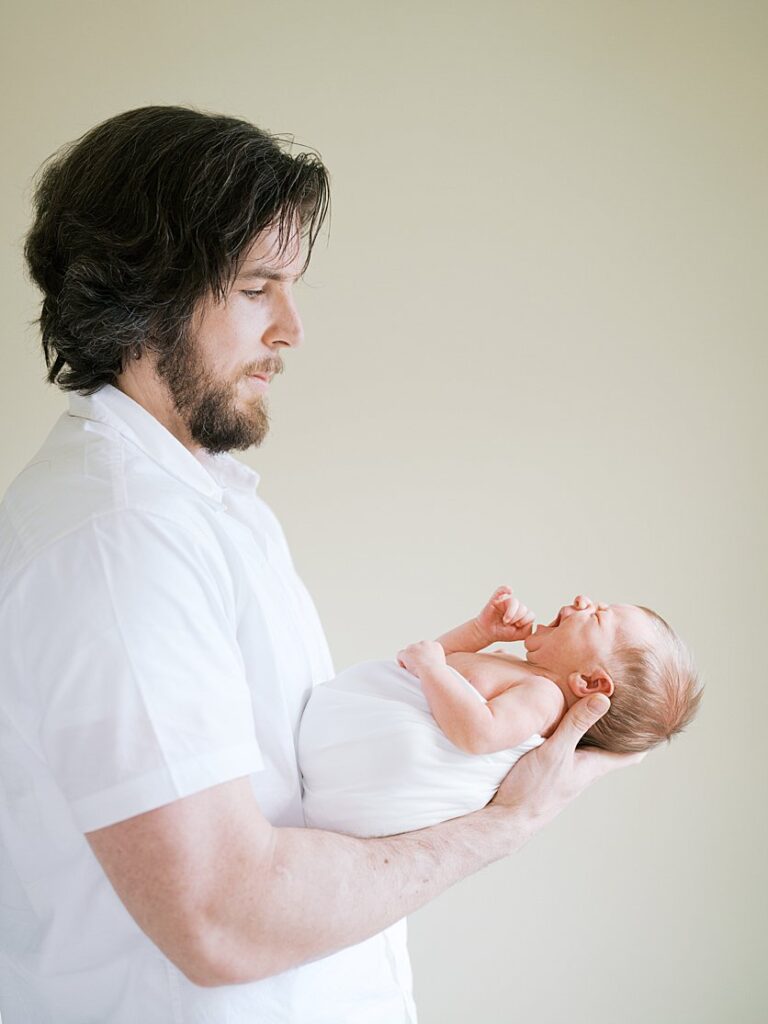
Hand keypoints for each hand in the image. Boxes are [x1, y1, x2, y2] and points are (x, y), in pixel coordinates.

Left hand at [397, 640, 446, 674]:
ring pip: (408, 652)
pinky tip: (405, 669)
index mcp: (435, 645)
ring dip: (409, 659)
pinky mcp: (406, 652)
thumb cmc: (438, 674)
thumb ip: (434, 661)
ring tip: (412, 670)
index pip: (426, 648)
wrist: (433, 673)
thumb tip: (429, 664)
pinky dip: (401, 662)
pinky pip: (399, 655)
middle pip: (416, 649)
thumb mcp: (441, 665)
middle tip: (418, 668)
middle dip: (416, 657)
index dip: (424, 657)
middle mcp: (425, 643)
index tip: (424, 665)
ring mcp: (415, 647)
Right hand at [475, 585, 535, 644]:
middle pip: (523, 608)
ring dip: (511, 613)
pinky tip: (509, 591)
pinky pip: (501, 590)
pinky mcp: (496, 599)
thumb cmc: (503, 633)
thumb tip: (531, 622)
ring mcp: (506, 602)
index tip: (517, 627)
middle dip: (517, 618)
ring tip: (505, 621)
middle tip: (508, 624)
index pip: (531, 614)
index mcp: (523, 614)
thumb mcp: (518, 635)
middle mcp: (516, 607)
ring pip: (514, 601)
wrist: (487, 633)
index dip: (526, 621)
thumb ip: (528, 630)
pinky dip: (505, 589)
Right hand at [489, 694, 645, 828]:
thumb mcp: (556, 752)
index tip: (659, 720)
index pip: (630, 754)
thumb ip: (576, 724)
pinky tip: (562, 718)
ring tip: (599, 703)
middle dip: (622, 728)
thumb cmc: (533, 791)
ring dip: (596, 728)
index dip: (646, 739)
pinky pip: (569, 745)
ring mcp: (567, 769)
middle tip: (631, 704)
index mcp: (594, 765)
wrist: (506, 818)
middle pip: (611, 747)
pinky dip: (573, 730)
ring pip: (589, 745)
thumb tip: (604, 698)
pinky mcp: (549, 768)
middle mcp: (584, 768)